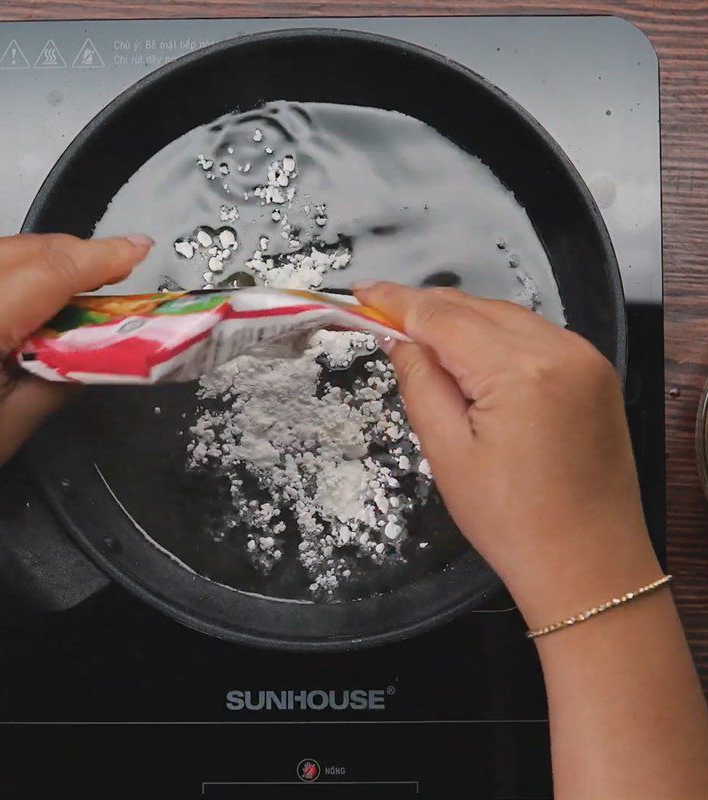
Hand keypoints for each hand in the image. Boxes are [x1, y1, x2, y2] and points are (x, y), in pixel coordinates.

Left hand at [0, 233, 151, 533]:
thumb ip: (64, 375)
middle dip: (77, 254)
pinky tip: (28, 297)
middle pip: (24, 248)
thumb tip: (99, 350)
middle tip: (119, 270)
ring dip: (44, 261)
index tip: (141, 248)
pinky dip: (10, 273)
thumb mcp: (15, 421)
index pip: (52, 271)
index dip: (103, 257)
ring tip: (82, 284)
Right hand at [354, 282, 661, 625]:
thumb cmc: (510, 521)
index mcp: (520, 370)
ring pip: (506, 317)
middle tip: (381, 319)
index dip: (397, 301)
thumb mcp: (447, 453)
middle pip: (476, 308)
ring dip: (461, 322)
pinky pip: (534, 336)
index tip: (361, 292)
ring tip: (420, 343)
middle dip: (426, 310)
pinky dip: (495, 338)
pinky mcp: (596, 372)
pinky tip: (471, 358)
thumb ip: (420, 383)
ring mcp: (585, 357)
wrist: (589, 566)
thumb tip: (399, 338)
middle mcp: (561, 348)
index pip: (443, 316)